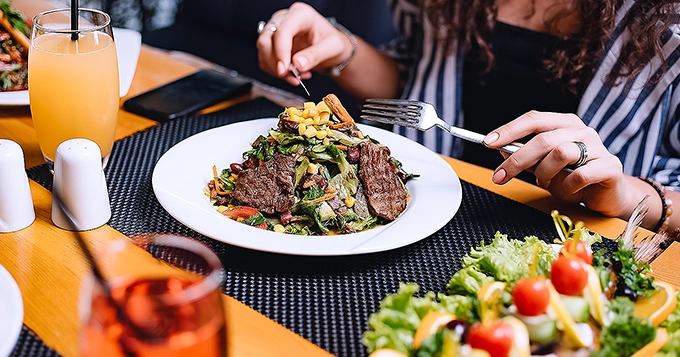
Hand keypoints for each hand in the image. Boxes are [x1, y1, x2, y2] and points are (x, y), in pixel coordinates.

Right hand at [256, 2, 353, 85]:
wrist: (330, 48)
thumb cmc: (332, 43)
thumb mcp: (332, 48)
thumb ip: (315, 55)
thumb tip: (298, 64)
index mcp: (300, 15)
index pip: (282, 31)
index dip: (280, 52)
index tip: (284, 70)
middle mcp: (284, 19)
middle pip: (266, 39)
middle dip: (276, 62)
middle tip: (292, 76)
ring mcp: (275, 30)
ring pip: (263, 50)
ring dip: (276, 69)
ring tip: (298, 76)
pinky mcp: (272, 44)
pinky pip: (265, 59)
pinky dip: (275, 72)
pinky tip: (292, 75)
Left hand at [482, 111, 635, 217]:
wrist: (608, 195)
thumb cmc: (574, 179)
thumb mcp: (544, 167)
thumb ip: (526, 157)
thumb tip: (500, 149)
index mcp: (564, 123)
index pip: (533, 119)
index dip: (509, 130)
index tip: (488, 142)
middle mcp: (582, 130)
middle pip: (542, 139)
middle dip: (516, 160)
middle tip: (499, 177)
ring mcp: (598, 147)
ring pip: (560, 154)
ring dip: (545, 174)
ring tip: (547, 184)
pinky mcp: (610, 166)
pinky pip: (580, 175)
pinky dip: (567, 187)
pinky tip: (570, 191)